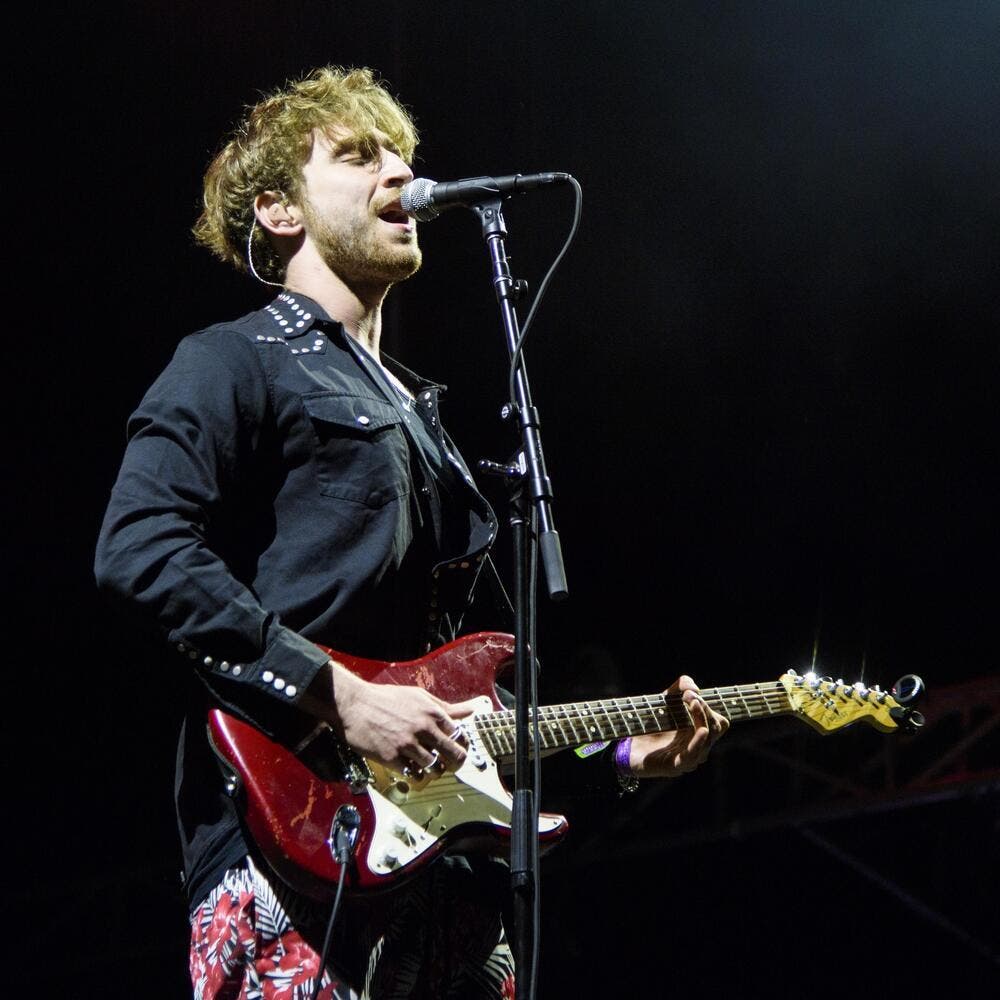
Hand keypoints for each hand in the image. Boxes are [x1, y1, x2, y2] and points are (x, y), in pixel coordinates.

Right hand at [323, 661, 476, 772]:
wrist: (354, 704)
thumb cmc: (385, 698)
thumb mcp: (418, 696)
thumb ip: (445, 706)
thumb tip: (469, 710)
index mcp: (432, 712)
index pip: (460, 735)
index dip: (462, 745)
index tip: (459, 749)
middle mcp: (423, 728)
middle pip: (453, 754)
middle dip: (456, 763)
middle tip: (452, 765)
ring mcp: (407, 744)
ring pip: (435, 768)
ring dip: (436, 770)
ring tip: (431, 767)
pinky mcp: (392, 758)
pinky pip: (414, 774)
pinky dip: (418, 775)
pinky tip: (414, 769)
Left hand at [628, 675, 728, 778]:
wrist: (631, 744)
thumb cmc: (653, 723)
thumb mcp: (667, 699)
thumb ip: (681, 686)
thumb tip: (694, 687)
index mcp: (700, 734)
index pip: (719, 722)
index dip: (709, 706)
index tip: (690, 693)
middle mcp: (699, 747)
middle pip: (715, 728)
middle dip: (705, 708)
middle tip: (688, 695)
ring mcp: (689, 758)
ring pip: (707, 740)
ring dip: (701, 718)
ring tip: (691, 702)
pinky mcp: (676, 766)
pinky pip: (693, 755)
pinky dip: (699, 742)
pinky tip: (702, 730)